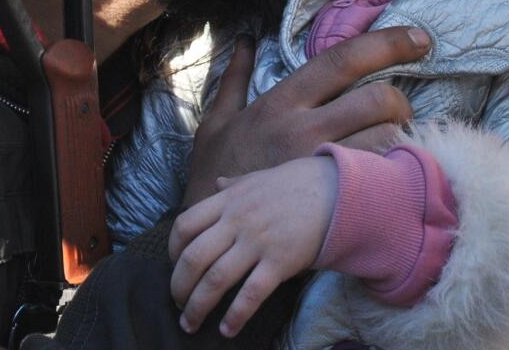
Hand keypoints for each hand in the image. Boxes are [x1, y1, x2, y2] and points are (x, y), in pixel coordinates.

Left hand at [169, 156, 336, 336]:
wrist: (337, 192)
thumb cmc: (294, 185)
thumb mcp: (258, 179)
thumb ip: (233, 185)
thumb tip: (216, 183)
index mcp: (228, 201)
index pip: (184, 226)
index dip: (172, 250)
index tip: (173, 266)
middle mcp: (237, 221)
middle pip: (193, 258)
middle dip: (179, 287)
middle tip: (177, 303)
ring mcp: (257, 242)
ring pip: (215, 280)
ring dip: (198, 307)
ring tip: (190, 323)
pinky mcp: (280, 262)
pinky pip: (250, 294)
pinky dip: (235, 316)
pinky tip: (226, 330)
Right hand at [182, 28, 423, 204]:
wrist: (209, 232)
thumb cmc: (216, 174)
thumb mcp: (217, 121)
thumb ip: (234, 78)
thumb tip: (244, 41)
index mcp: (280, 103)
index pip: (341, 60)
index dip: (387, 43)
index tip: (419, 37)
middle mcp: (303, 130)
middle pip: (377, 100)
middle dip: (400, 101)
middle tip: (397, 111)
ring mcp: (320, 166)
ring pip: (386, 139)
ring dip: (401, 137)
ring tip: (394, 142)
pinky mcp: (331, 199)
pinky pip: (380, 176)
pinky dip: (392, 168)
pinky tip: (388, 172)